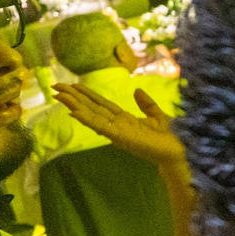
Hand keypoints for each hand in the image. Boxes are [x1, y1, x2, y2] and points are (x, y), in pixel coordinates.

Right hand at [54, 84, 185, 169]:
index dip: (86, 94)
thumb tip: (136, 90)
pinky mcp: (119, 137)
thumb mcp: (157, 115)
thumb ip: (146, 104)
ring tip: (59, 96)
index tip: (72, 85)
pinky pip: (100, 127)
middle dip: (74, 97)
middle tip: (56, 87)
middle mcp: (116, 124)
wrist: (178, 151)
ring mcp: (116, 131)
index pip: (100, 104)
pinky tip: (73, 113)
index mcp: (123, 118)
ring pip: (91, 115)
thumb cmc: (169, 136)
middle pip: (91, 108)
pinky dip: (86, 119)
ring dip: (74, 106)